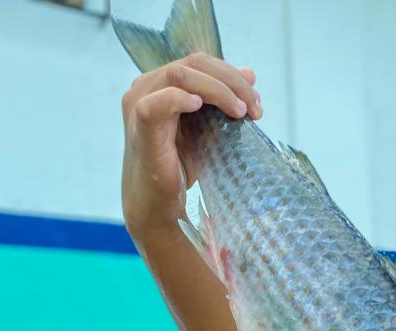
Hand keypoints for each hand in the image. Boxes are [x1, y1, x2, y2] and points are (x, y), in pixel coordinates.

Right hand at [120, 54, 261, 238]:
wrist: (160, 203)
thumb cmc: (181, 166)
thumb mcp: (209, 127)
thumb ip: (224, 100)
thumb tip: (250, 74)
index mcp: (162, 83)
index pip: (201, 63)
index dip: (232, 76)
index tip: (257, 102)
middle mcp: (147, 86)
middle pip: (194, 64)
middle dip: (231, 82)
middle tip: (255, 108)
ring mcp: (139, 103)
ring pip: (179, 75)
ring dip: (217, 90)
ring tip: (240, 112)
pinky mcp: (140, 126)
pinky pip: (156, 104)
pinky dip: (180, 99)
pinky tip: (200, 106)